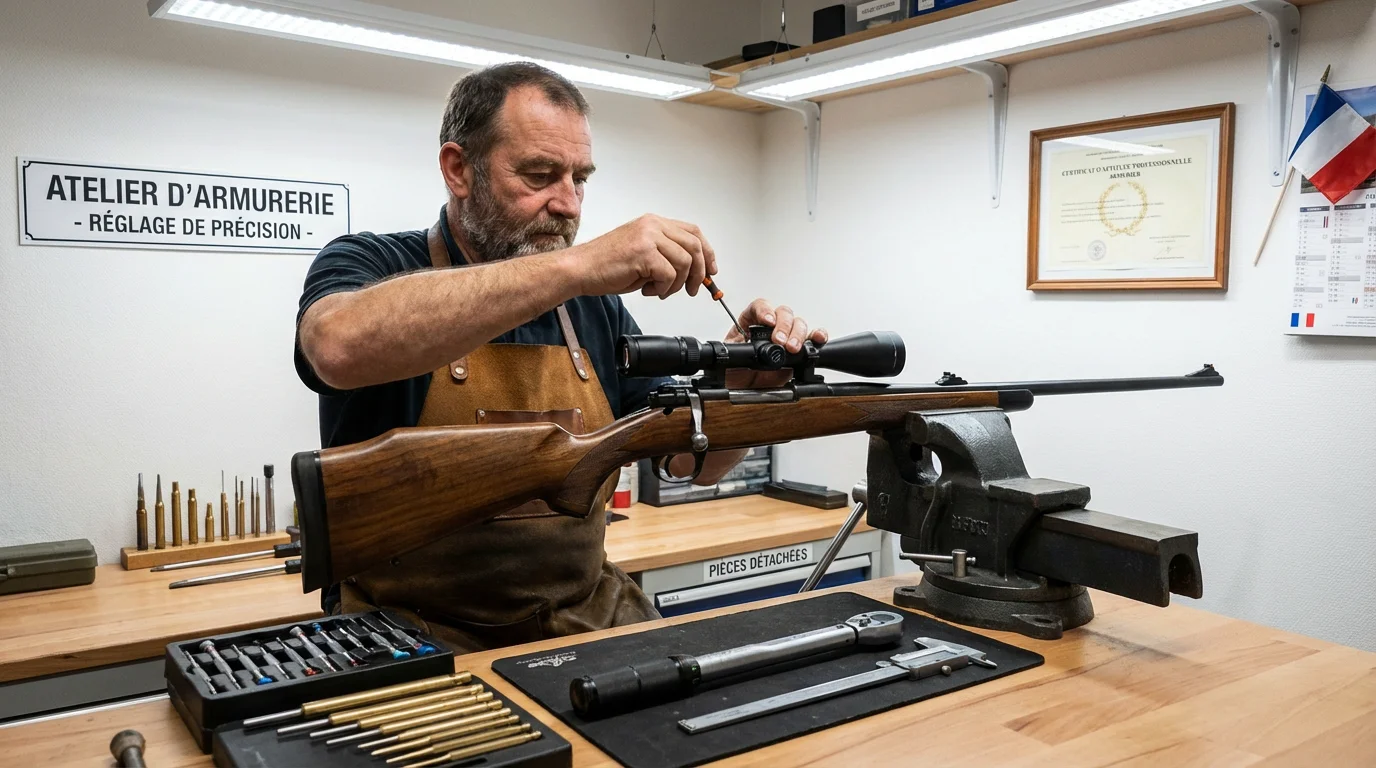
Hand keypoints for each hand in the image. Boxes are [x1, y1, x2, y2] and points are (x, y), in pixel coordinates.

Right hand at [562, 214, 716, 298]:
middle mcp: (653, 225)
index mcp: (653, 222)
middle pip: (695, 246)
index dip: (707, 252)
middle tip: (692, 290)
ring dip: (677, 285)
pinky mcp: (644, 253)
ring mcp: (648, 237)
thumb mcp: (642, 254)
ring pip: (685, 263)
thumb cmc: (607, 265)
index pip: (693, 232)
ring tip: (660, 291)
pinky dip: (664, 289)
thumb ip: (666, 256)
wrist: (581, 268)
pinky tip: (649, 291)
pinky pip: (670, 275)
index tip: (711, 271)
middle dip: (699, 273)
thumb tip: (694, 273)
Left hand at [725, 298, 827, 388]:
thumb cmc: (734, 369)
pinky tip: (817, 339)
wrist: (743, 388)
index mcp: (750, 322)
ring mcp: (786, 337)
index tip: (767, 321)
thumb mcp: (728, 357)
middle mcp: (771, 327)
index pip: (760, 306)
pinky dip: (817, 336)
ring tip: (792, 348)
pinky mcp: (798, 351)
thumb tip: (737, 347)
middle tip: (779, 341)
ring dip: (797, 334)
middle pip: (783, 313)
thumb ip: (734, 349)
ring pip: (798, 324)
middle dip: (783, 326)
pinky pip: (812, 338)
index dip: (765, 310)